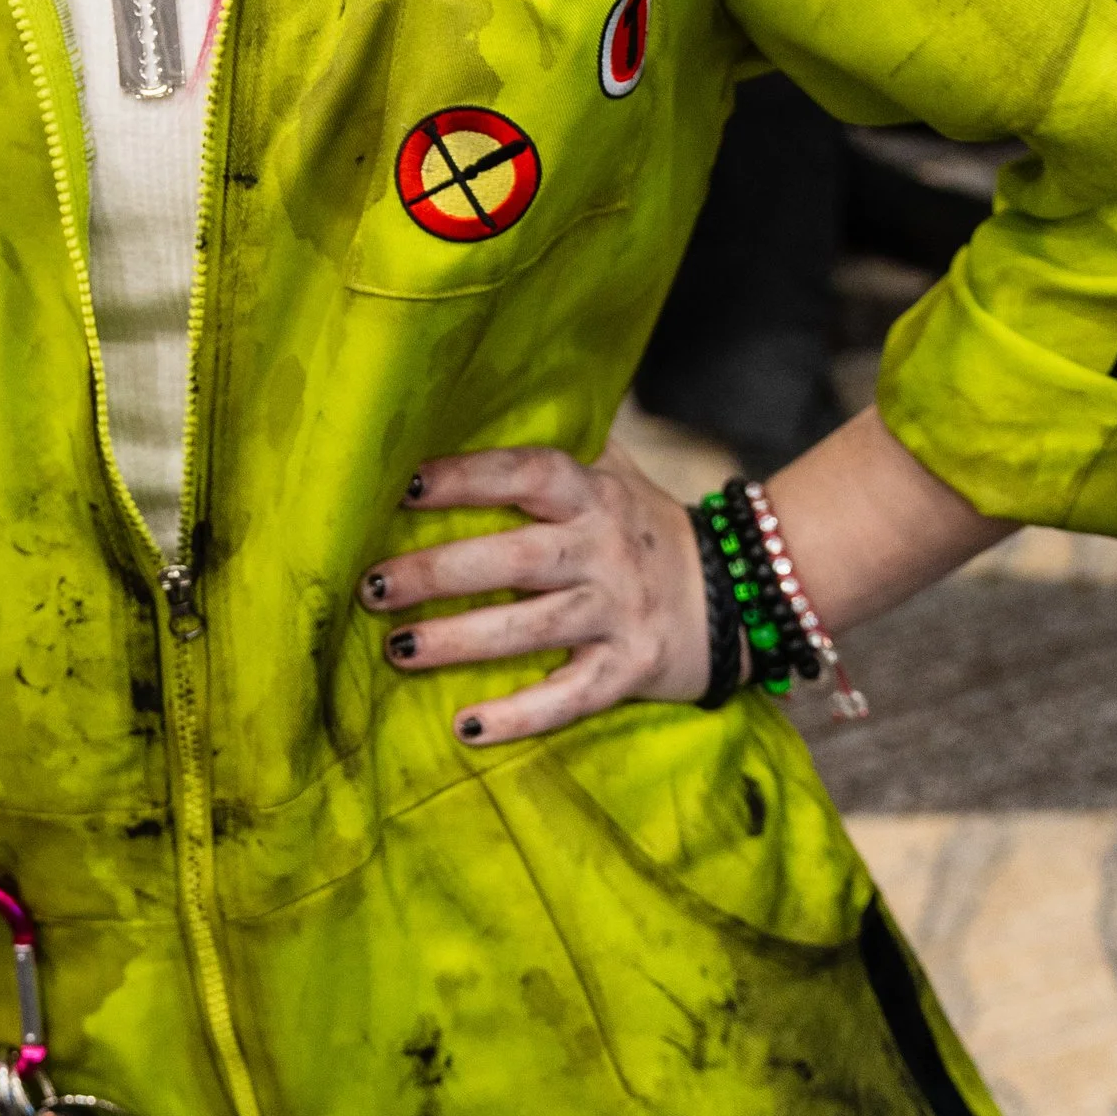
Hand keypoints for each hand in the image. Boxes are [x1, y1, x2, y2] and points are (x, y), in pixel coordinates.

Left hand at [357, 436, 710, 746]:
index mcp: (593, 495)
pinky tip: (465, 728)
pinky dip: (519, 716)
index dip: (467, 477)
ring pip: (530, 629)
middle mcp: (603, 550)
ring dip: (460, 642)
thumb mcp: (614, 472)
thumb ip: (561, 440)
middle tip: (371, 586)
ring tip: (397, 650)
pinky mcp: (631, 670)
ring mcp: (619, 612)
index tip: (404, 486)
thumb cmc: (644, 528)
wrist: (744, 593)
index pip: (527, 475)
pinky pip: (570, 696)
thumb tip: (489, 387)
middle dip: (438, 572)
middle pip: (514, 559)